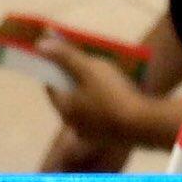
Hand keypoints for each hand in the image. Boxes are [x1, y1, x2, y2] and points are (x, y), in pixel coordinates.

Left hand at [39, 35, 150, 165]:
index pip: (50, 86)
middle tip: (82, 63)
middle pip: (67, 97)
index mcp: (65, 109)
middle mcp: (73, 124)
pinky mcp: (105, 136)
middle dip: (70, 79)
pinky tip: (110, 95)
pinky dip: (98, 103)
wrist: (141, 124)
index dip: (53, 68)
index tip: (61, 55)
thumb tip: (40, 45)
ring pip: (82, 107)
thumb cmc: (112, 94)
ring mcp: (89, 133)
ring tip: (98, 77)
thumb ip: (64, 56)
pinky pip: (96, 115)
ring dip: (85, 92)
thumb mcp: (88, 68)